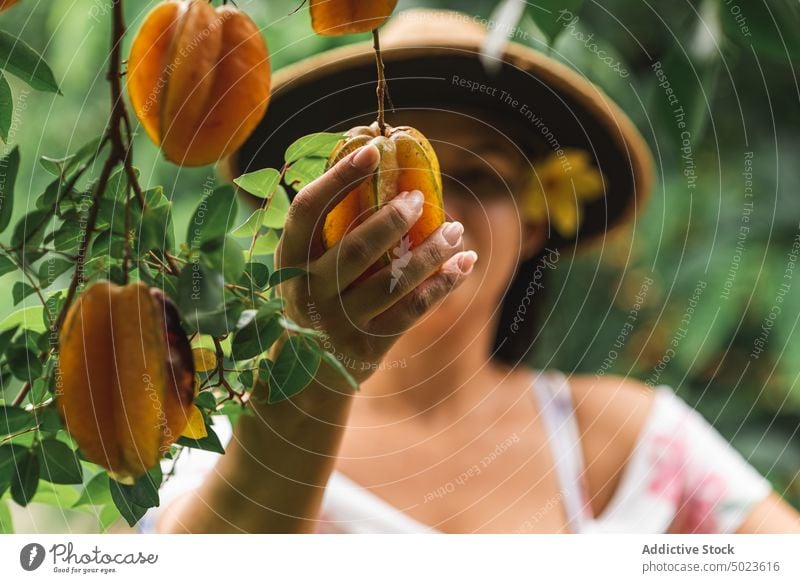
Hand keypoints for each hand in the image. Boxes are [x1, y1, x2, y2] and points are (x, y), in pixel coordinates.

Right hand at [273, 144, 477, 386]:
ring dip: (431, 251)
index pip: (307, 210)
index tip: (372, 151)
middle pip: (356, 249)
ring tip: (457, 228)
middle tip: (420, 199)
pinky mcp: (367, 348)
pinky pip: (412, 311)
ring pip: (393, 281)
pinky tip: (465, 264)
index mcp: (289, 261)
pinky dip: (443, 285)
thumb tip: (371, 166)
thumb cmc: (313, 303)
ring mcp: (338, 323)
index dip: (338, 178)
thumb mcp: (303, 268)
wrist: (304, 379)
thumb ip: (327, 230)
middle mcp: (309, 292)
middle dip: (394, 219)